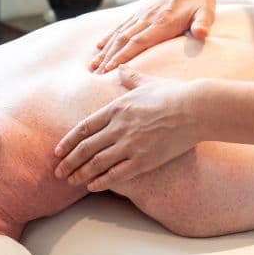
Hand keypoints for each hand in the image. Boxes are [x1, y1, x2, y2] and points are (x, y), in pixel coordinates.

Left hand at [54, 65, 201, 190]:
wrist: (195, 109)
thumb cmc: (174, 94)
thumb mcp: (148, 82)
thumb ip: (130, 78)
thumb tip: (120, 68)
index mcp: (117, 108)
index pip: (84, 128)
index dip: (68, 141)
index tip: (58, 151)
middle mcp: (118, 127)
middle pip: (85, 148)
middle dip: (68, 162)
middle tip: (58, 172)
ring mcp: (129, 145)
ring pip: (96, 163)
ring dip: (79, 174)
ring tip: (70, 181)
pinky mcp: (143, 160)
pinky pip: (116, 174)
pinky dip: (101, 181)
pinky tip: (92, 186)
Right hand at [92, 0, 218, 72]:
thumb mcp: (207, 12)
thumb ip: (203, 23)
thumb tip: (201, 34)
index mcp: (163, 22)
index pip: (139, 41)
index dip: (124, 55)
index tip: (110, 69)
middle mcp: (149, 18)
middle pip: (124, 40)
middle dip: (109, 58)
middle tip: (95, 74)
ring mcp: (143, 14)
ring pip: (119, 33)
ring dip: (106, 50)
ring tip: (93, 65)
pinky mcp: (141, 11)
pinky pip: (122, 25)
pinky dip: (109, 36)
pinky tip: (100, 45)